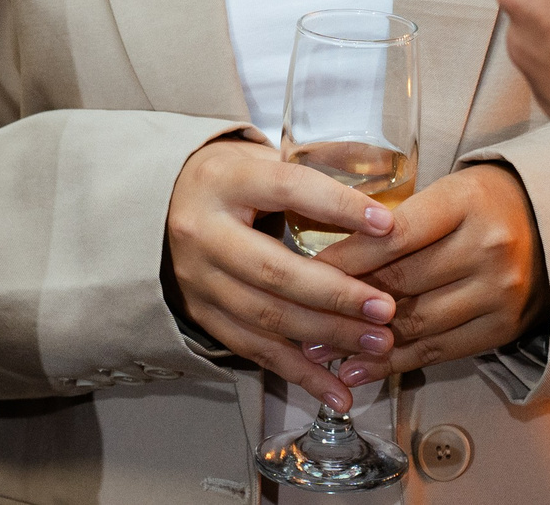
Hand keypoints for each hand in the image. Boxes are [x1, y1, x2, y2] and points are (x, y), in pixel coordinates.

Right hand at [166, 137, 398, 407]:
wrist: (162, 206)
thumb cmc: (231, 180)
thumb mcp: (261, 158)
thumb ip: (314, 171)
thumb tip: (384, 185)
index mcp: (225, 181)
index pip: (286, 189)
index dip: (338, 207)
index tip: (387, 225)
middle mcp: (205, 233)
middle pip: (274, 270)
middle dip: (336, 294)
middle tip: (385, 308)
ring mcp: (200, 280)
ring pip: (266, 318)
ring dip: (327, 337)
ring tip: (378, 344)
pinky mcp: (203, 315)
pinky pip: (255, 351)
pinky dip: (300, 374)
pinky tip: (338, 391)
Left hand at [317, 164, 549, 386]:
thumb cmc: (482, 203)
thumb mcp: (444, 191)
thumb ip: (395, 220)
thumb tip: (327, 254)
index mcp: (465, 202)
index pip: (396, 234)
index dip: (347, 257)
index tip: (305, 271)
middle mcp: (486, 247)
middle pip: (402, 282)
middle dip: (344, 303)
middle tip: (299, 317)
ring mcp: (498, 292)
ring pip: (416, 322)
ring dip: (362, 341)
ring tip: (319, 350)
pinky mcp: (502, 327)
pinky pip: (439, 350)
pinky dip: (395, 362)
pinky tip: (360, 368)